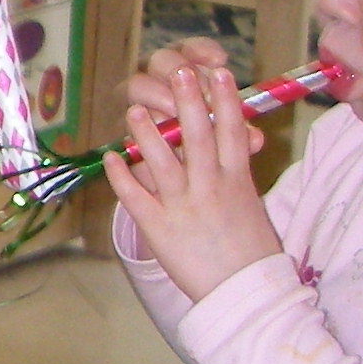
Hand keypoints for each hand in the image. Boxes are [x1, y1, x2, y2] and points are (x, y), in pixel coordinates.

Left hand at [103, 63, 284, 302]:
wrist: (244, 293)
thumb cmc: (251, 251)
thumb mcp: (251, 205)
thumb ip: (237, 175)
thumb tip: (236, 147)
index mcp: (238, 180)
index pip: (232, 131)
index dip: (225, 99)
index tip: (219, 73)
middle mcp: (211, 187)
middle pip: (198, 135)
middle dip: (188, 100)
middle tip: (180, 70)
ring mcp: (183, 205)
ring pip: (161, 160)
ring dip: (146, 131)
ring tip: (134, 108)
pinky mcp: (159, 227)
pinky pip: (135, 196)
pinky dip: (121, 175)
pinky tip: (111, 157)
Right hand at [123, 37, 261, 152]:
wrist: (183, 181)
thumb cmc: (208, 153)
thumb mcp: (229, 144)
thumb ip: (239, 136)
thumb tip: (255, 139)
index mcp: (187, 75)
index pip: (190, 49)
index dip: (202, 49)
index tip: (220, 61)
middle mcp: (159, 83)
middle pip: (160, 58)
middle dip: (178, 69)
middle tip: (195, 88)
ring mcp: (138, 103)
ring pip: (136, 84)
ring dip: (156, 94)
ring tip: (174, 113)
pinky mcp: (125, 126)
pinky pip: (125, 118)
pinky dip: (138, 125)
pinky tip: (155, 135)